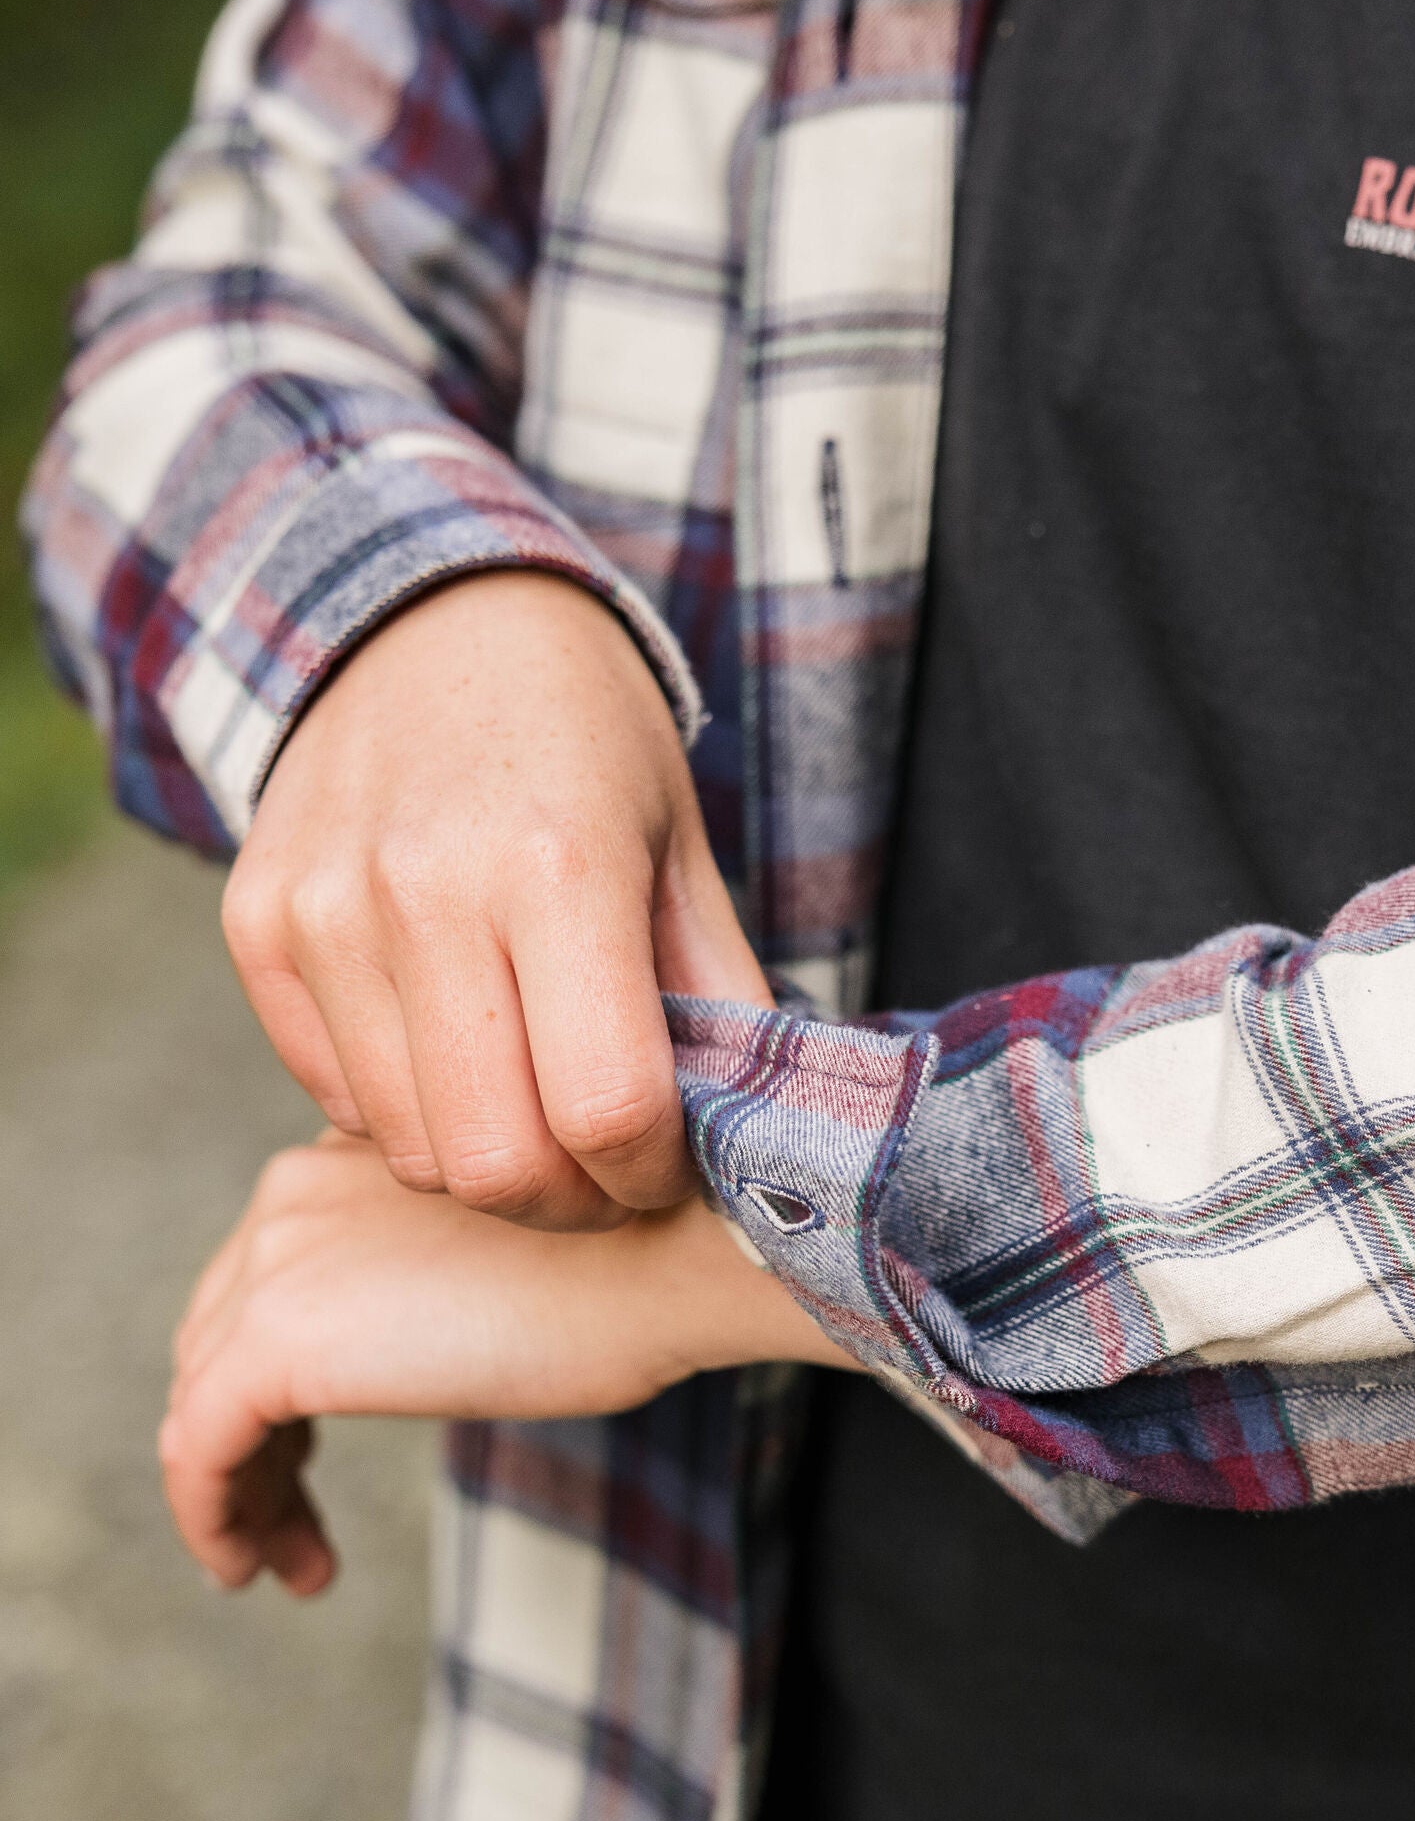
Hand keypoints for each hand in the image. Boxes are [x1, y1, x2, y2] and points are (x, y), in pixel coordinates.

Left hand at [159, 1136, 851, 1594]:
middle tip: (295, 1523)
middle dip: (255, 1439)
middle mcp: (292, 1195)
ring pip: (207, 1397)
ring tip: (286, 1565)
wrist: (672, 1249)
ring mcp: (277, 1263)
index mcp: (347, 1157)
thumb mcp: (508, 1245)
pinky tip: (252, 1570)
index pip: (272, 1280)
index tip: (316, 1454)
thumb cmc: (635, 1258)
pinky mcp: (276, 1343)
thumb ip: (434, 1281)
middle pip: (224, 1338)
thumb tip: (423, 1359)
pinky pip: (201, 1449)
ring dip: (241, 1490)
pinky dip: (214, 1517)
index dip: (280, 1379)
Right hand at [222, 571, 770, 1232]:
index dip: (654, 1174)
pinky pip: (335, 1102)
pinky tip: (455, 1049)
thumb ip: (721, 1005)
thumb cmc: (585, 743)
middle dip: (571, 1203)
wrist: (430, 618)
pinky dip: (407, 1113)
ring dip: (489, 1167)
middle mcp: (423, 893)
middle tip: (607, 1172)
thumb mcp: (683, 853)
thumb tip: (753, 1151)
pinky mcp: (255, 927)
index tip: (671, 1163)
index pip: (606, 1110)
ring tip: (535, 1111)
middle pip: (495, 1163)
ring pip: (411, 1152)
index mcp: (558, 868)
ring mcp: (322, 913)